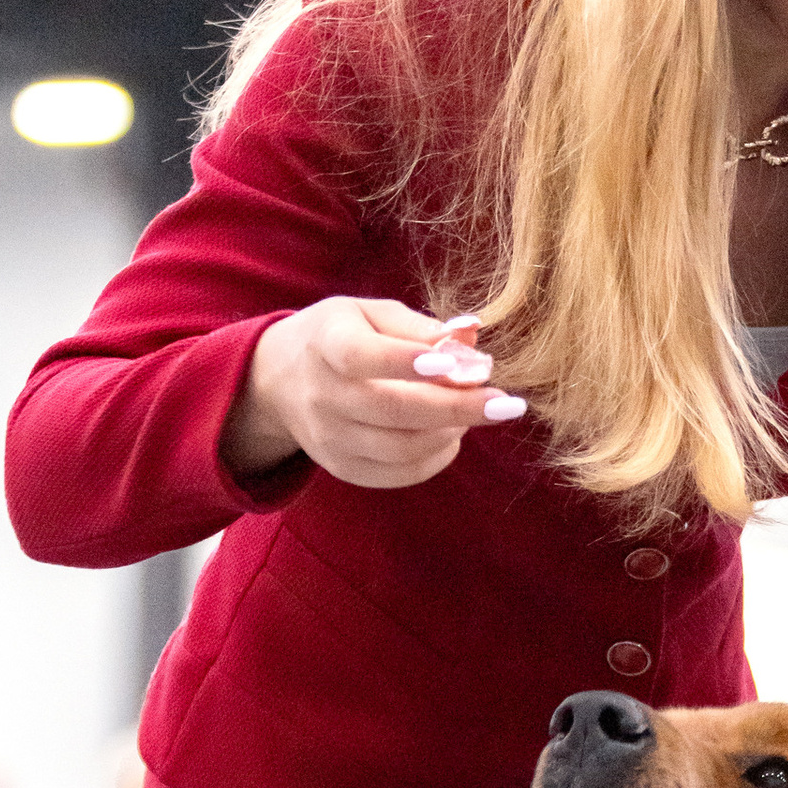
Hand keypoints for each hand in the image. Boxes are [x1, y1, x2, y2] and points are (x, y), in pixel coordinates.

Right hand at [220, 302, 527, 490]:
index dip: (411, 362)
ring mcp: (330, 439)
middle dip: (458, 408)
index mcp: (326, 345)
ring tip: (477, 412)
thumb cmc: (339, 336)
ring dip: (452, 432)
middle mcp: (322, 396)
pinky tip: (452, 434)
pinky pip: (399, 474)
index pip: (364, 357)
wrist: (281, 380)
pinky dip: (436, 458)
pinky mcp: (343, 468)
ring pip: (402, 448)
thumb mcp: (370, 313)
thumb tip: (469, 340)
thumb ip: (418, 328)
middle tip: (506, 404)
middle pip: (394, 410)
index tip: (466, 366)